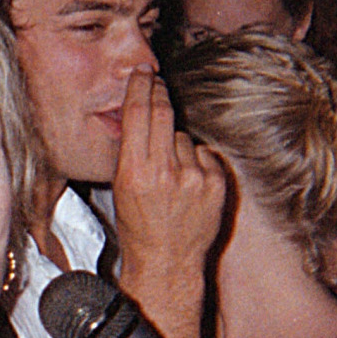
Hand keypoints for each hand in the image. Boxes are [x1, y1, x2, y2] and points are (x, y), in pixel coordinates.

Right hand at [112, 68, 224, 284]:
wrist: (166, 263)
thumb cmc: (138, 229)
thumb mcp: (121, 188)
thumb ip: (131, 152)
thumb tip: (140, 115)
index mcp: (134, 171)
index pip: (138, 113)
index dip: (141, 87)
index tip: (142, 74)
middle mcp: (164, 171)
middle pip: (164, 111)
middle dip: (159, 92)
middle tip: (156, 82)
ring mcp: (193, 176)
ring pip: (183, 137)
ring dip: (177, 145)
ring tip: (170, 175)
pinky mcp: (215, 183)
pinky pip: (203, 155)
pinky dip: (196, 163)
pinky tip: (188, 184)